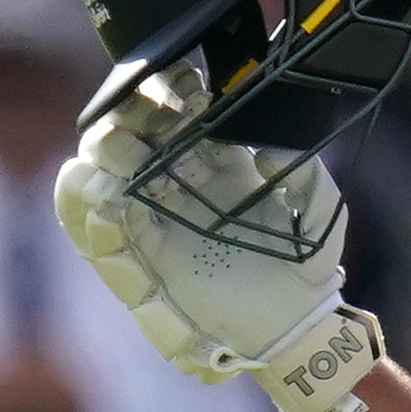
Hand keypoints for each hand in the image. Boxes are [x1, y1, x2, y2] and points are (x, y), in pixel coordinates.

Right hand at [55, 110, 382, 411]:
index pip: (183, 108)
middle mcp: (181, 179)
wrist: (291, 329)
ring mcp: (157, 213)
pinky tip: (108, 192)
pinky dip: (90, 200)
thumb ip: (307, 176)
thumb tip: (268, 150)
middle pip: (137, 125)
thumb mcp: (319, 216)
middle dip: (132, 108)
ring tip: (120, 148)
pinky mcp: (142, 251)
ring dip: (105, 148)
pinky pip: (100, 220)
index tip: (184, 83)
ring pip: (107, 164)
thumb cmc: (307, 270)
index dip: (174, 86)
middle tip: (144, 110)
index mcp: (221, 160)